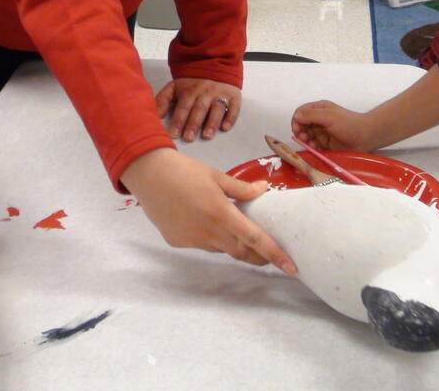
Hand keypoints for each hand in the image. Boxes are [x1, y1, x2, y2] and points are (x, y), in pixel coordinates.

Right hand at [119, 148, 295, 274]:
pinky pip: (202, 244)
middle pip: (241, 252)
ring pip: (221, 248)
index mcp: (221, 214)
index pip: (254, 240)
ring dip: (232, 243)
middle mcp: (208, 232)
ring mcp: (192, 240)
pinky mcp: (178, 242)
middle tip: (271, 254)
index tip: (291, 267)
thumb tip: (263, 190)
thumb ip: (241, 188)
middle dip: (259, 256)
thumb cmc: (183, 170)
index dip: (274, 254)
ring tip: (232, 226)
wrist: (147, 174)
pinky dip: (210, 237)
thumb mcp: (215, 175)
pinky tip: (202, 220)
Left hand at [155, 78, 240, 141]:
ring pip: (216, 109)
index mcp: (189, 91)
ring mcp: (220, 94)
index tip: (173, 134)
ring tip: (206, 136)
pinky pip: (233, 107)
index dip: (178, 120)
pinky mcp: (233, 96)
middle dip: (193, 124)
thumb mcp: (175, 87)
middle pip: (199, 109)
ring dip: (211, 123)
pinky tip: (225, 128)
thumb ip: (163, 100)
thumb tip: (155, 116)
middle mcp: (205, 92)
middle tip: (188, 138)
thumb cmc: (191, 83)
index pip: (183, 107)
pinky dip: (230, 118)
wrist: (214, 65)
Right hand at [291, 100, 376, 151]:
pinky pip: (314, 146)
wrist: (366, 137)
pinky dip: (312, 148)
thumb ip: (311, 115)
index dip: (297, 120)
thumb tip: (296, 117)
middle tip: (303, 138)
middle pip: (302, 125)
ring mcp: (322, 132)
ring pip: (307, 136)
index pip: (301, 113)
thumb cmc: (349, 124)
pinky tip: (315, 149)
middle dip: (300, 132)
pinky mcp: (326, 143)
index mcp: (319, 109)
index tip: (296, 129)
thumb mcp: (328, 116)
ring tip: (311, 145)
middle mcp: (319, 120)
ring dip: (306, 141)